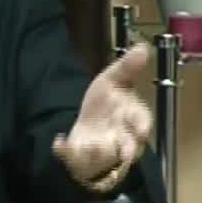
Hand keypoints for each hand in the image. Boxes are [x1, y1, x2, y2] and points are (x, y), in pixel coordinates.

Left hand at [53, 43, 153, 192]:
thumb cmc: (109, 102)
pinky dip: (65, 150)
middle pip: (127, 146)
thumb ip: (127, 67)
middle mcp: (121, 137)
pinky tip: (59, 142)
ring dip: (97, 151)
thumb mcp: (114, 79)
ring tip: (90, 146)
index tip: (142, 130)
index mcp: (132, 118)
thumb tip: (143, 47)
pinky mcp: (81, 155)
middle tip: (125, 152)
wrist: (90, 124)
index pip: (142, 123)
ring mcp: (101, 149)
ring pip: (103, 154)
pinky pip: (73, 156)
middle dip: (126, 149)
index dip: (142, 127)